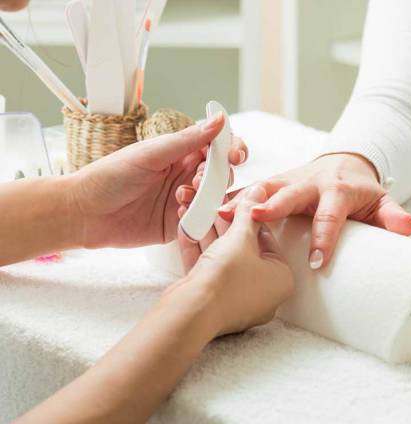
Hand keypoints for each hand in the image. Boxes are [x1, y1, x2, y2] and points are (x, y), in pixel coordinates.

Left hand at [67, 114, 247, 248]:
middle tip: (198, 179)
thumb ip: (188, 139)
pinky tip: (179, 213)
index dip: (232, 149)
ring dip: (207, 196)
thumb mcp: (150, 154)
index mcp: (181, 152)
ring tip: (181, 196)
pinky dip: (198, 217)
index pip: (218, 147)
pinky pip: (203, 221)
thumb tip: (219, 119)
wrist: (84, 213)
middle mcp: (186, 175)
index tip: (233, 155)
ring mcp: (185, 200)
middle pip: (223, 174)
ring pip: (216, 198)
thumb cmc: (108, 176)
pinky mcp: (180, 224)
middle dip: (219, 176)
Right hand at [171, 185, 293, 336]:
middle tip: (214, 206)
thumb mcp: (240, 238)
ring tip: (196, 212)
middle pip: (244, 250)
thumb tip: (258, 193)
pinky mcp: (213, 303)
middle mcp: (264, 294)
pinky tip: (186, 228)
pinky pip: (208, 271)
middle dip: (225, 226)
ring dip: (209, 235)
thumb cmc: (226, 279)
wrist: (192, 313)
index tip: (236, 204)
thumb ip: (249, 213)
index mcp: (282, 280)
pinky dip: (198, 251)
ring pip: (223, 260)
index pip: (268, 240)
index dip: (250, 218)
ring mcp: (237, 300)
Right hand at [182, 153, 410, 269]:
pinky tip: (208, 211)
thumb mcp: (380, 202)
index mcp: (336, 189)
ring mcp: (288, 179)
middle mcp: (309, 181)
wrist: (344, 163)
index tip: (320, 263)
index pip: (331, 216)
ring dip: (242, 200)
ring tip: (219, 213)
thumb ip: (392, 217)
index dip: (325, 239)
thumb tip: (410, 228)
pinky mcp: (273, 182)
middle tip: (257, 217)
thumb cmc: (361, 191)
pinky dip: (231, 199)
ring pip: (263, 188)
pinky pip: (250, 190)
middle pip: (291, 193)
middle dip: (274, 205)